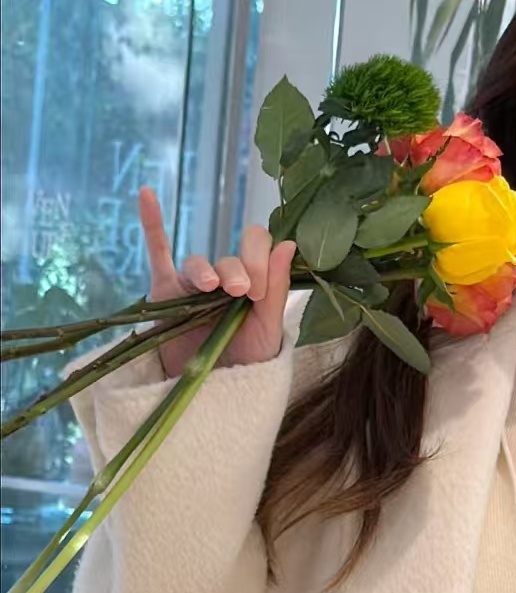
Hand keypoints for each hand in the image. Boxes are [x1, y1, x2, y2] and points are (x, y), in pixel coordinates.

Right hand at [138, 187, 295, 378]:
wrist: (216, 398)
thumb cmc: (247, 364)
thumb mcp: (269, 330)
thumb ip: (277, 288)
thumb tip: (290, 243)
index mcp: (254, 284)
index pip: (258, 250)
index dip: (260, 262)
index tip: (259, 292)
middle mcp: (224, 280)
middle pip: (228, 258)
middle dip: (237, 271)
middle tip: (242, 292)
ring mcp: (192, 286)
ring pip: (196, 263)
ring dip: (205, 270)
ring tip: (211, 287)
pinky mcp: (163, 295)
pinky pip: (158, 254)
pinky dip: (152, 223)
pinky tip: (149, 193)